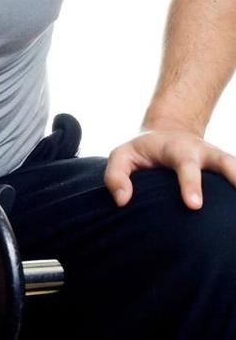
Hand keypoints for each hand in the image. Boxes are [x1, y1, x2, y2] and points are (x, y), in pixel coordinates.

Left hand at [104, 129, 235, 209]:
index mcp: (178, 149)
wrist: (167, 135)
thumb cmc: (141, 152)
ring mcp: (220, 162)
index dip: (191, 184)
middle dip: (235, 177)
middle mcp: (205, 153)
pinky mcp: (227, 172)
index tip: (195, 205)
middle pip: (225, 162)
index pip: (186, 166)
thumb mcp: (122, 156)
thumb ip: (116, 176)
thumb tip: (123, 201)